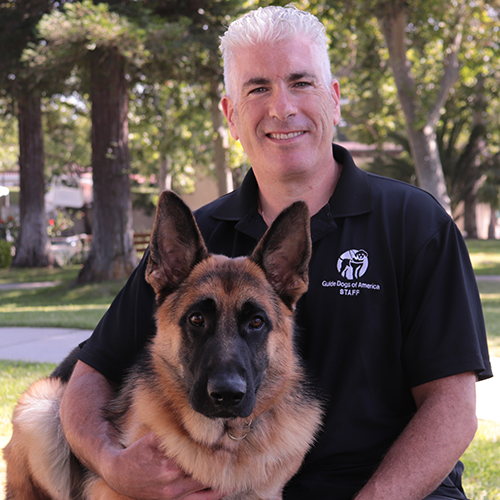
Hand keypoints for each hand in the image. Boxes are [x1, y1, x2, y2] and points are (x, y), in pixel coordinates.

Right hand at [100, 431, 227, 499]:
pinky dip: (214, 495)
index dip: (214, 447)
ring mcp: (174, 494)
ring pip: (204, 486)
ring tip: (237, 468)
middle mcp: (173, 479)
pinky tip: (226, 488)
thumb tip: (186, 416)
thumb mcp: (152, 438)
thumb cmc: (137, 452)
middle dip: (220, 461)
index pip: (198, 453)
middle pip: (204, 469)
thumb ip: (169, 430)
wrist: (119, 475)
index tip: (228, 439)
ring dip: (221, 478)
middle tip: (237, 451)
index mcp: (169, 462)